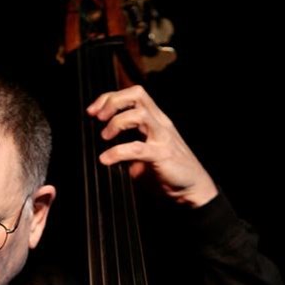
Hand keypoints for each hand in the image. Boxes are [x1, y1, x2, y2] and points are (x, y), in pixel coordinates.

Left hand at [87, 85, 218, 206]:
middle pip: (136, 94)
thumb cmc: (167, 171)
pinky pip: (137, 148)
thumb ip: (127, 144)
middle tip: (98, 118)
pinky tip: (106, 159)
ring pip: (139, 115)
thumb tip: (99, 145)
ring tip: (105, 138)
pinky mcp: (162, 154)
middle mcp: (160, 123)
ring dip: (116, 123)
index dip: (110, 97)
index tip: (93, 111)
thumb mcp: (142, 153)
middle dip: (112, 101)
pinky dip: (117, 152)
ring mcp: (162, 137)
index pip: (133, 94)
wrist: (192, 189)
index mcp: (155, 119)